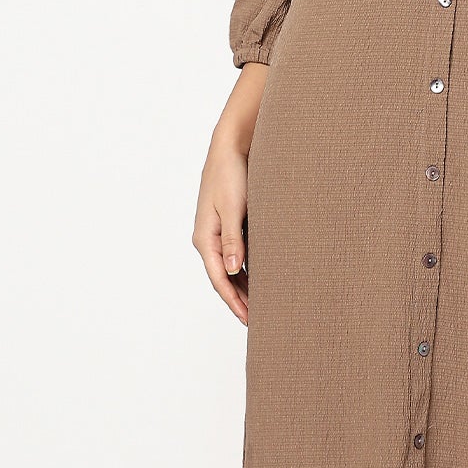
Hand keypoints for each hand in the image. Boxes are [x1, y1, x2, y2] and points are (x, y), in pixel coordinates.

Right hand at [194, 139, 250, 323]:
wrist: (232, 147)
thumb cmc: (231, 174)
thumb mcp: (233, 208)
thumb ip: (233, 240)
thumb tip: (231, 271)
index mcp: (205, 238)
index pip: (219, 279)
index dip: (234, 301)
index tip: (249, 320)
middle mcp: (209, 238)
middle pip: (224, 277)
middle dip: (240, 299)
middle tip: (259, 321)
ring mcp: (218, 232)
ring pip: (231, 267)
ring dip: (245, 286)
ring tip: (263, 305)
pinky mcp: (229, 224)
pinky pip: (237, 254)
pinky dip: (248, 268)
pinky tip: (262, 278)